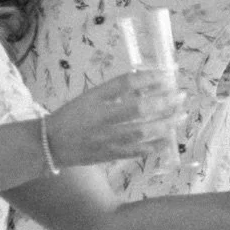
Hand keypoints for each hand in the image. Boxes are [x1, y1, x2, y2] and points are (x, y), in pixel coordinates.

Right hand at [43, 72, 183, 167]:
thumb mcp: (88, 97)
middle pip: (139, 108)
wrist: (48, 145)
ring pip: (142, 130)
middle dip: (163, 101)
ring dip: (165, 122)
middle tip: (181, 95)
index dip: (148, 78)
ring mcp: (106, 138)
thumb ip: (114, 91)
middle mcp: (101, 117)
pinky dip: (154, 145)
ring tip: (181, 115)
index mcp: (94, 98)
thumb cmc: (70, 117)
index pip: (125, 83)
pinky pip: (137, 150)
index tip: (165, 75)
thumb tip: (144, 82)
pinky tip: (168, 139)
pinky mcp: (110, 154)